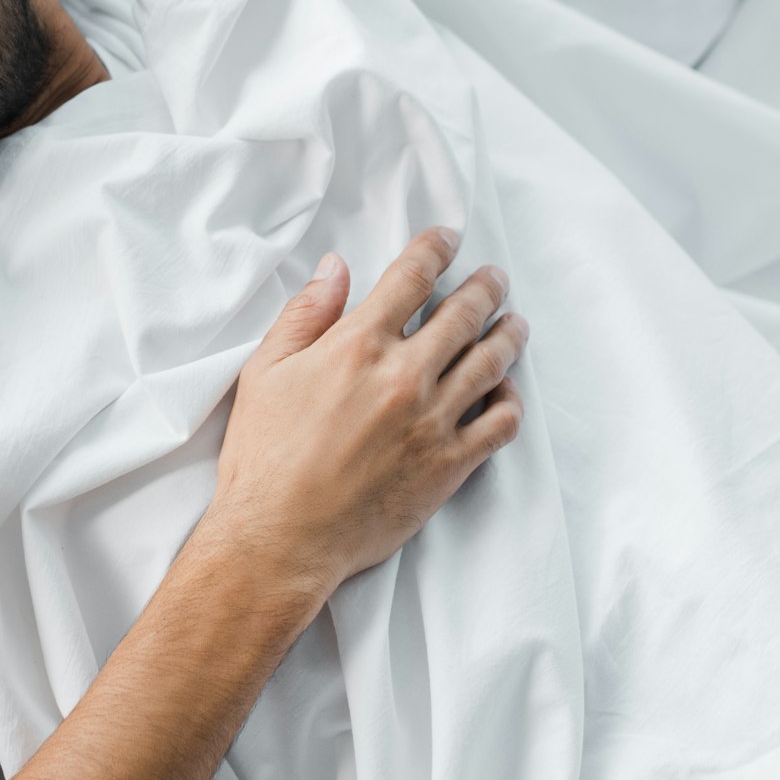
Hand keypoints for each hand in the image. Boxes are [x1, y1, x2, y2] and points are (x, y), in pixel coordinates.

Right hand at [207, 228, 526, 603]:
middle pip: (463, 314)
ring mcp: (433, 421)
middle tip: (494, 277)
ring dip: (508, 335)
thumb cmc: (263, 457)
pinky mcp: (450, 465)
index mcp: (357, 345)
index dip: (435, 249)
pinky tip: (506, 392)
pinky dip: (510, 401)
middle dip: (484, 287)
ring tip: (515, 323)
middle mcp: (403, 376)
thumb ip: (305, 315)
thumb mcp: (265, 373)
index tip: (448, 239)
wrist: (280, 540)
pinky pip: (501, 424)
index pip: (411, 278)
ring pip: (491, 363)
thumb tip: (335, 268)